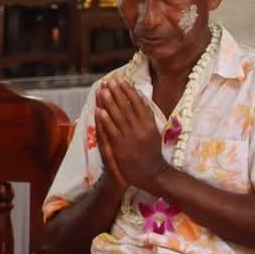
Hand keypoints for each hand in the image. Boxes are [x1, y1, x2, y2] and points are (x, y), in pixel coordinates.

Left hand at [95, 78, 169, 193]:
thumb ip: (147, 117)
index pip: (138, 103)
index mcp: (149, 123)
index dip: (128, 90)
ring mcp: (129, 137)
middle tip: (110, 80)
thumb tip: (141, 101)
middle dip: (117, 92)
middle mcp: (140, 128)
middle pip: (126, 106)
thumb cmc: (153, 153)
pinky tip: (100, 110)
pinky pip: (111, 130)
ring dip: (109, 102)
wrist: (152, 173)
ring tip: (103, 90)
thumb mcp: (154, 132)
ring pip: (118, 116)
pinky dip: (105, 120)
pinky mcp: (120, 146)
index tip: (121, 80)